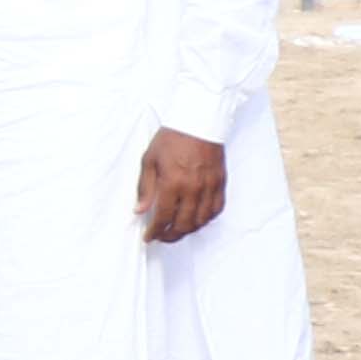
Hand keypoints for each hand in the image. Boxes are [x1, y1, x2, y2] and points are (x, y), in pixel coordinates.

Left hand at [137, 127, 227, 244]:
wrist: (198, 122)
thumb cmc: (171, 139)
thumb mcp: (149, 160)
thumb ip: (145, 188)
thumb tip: (140, 210)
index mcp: (172, 182)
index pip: (163, 217)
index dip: (155, 231)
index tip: (149, 237)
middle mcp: (193, 188)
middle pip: (184, 224)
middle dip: (171, 236)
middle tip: (161, 237)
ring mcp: (209, 186)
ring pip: (201, 220)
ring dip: (188, 230)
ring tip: (177, 230)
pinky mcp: (220, 182)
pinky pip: (216, 209)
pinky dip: (206, 218)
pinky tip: (197, 218)